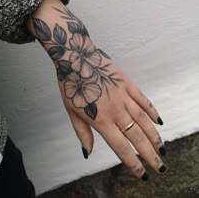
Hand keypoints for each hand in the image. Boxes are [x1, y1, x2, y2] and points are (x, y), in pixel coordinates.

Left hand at [26, 0, 165, 180]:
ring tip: (162, 149)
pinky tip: (159, 122)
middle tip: (160, 167)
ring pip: (144, 121)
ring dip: (154, 137)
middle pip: (137, 137)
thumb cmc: (71, 85)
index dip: (132, 163)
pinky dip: (152, 111)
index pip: (121, 147)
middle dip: (149, 155)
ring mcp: (124, 97)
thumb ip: (82, 133)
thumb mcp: (71, 112)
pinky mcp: (127, 84)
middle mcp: (115, 111)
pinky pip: (143, 100)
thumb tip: (87, 153)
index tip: (142, 173)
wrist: (76, 59)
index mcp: (100, 120)